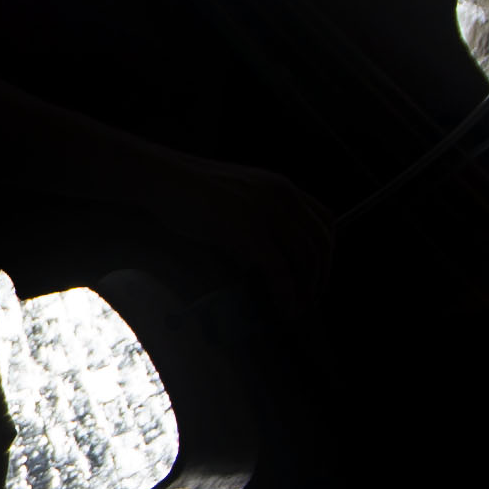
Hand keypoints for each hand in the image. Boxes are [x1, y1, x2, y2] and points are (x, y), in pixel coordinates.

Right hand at [152, 156, 330, 303]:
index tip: (317, 272)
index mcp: (281, 187)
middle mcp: (282, 197)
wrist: (162, 179)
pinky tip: (283, 310)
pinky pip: (280, 270)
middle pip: (320, 242)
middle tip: (309, 299)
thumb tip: (263, 249)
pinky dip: (286, 294)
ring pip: (305, 258)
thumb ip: (257, 213)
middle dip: (320, 276)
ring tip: (296, 310)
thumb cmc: (189, 189)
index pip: (326, 220)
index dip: (327, 251)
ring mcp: (266, 213)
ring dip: (306, 290)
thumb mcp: (235, 195)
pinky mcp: (248, 232)